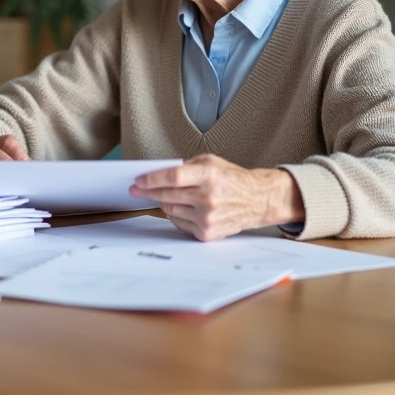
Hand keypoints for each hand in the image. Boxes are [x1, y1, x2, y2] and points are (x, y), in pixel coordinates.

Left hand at [128, 154, 304, 241]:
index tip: (138, 180)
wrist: (257, 200)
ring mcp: (208, 217)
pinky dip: (176, 214)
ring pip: (170, 210)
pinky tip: (183, 207)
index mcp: (210, 175)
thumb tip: (158, 174)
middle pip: (168, 195)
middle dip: (147, 192)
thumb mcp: (211, 162)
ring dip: (163, 202)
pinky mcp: (207, 232)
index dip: (152, 179)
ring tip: (164, 195)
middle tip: (136, 189)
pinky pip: (179, 223)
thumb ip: (186, 166)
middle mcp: (209, 197)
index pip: (173, 177)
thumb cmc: (232, 179)